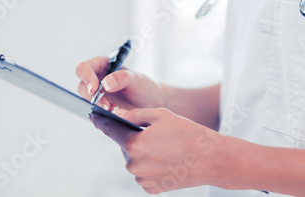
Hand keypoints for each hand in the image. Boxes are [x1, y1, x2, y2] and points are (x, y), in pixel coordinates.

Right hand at [76, 56, 165, 111]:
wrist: (150, 103)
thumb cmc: (143, 87)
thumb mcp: (136, 79)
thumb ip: (122, 78)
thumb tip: (105, 83)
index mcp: (101, 66)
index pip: (84, 68)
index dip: (86, 77)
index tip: (94, 89)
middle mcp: (95, 80)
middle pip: (82, 86)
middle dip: (91, 97)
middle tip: (106, 106)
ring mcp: (96, 96)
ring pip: (85, 101)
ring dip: (97, 107)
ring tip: (114, 110)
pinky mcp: (98, 109)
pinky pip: (93, 113)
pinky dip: (101, 115)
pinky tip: (115, 115)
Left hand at [90, 107, 224, 193]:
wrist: (211, 159)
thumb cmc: (187, 133)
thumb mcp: (160, 114)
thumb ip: (135, 114)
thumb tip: (120, 116)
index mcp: (133, 144)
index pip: (110, 129)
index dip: (100, 121)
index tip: (93, 116)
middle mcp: (133, 165)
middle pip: (124, 146)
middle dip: (133, 137)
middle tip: (155, 133)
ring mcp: (142, 179)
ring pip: (134, 160)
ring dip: (142, 152)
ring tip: (165, 147)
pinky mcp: (151, 189)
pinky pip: (143, 172)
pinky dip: (150, 165)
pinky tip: (166, 159)